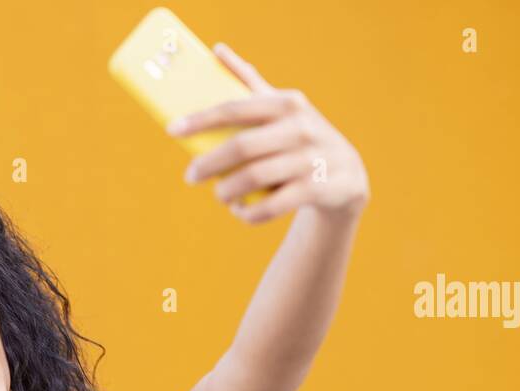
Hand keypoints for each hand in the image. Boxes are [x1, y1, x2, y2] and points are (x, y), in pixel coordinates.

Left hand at [169, 42, 369, 223]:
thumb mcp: (281, 107)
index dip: (201, 120)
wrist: (347, 174)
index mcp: (286, 103)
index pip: (235, 108)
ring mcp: (310, 159)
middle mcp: (300, 128)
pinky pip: (271, 206)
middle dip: (209, 164)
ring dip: (227, 191)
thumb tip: (218, 50)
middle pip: (242, 147)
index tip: (172, 130)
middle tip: (190, 177)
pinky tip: (240, 210)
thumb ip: (249, 82)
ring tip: (219, 195)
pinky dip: (249, 212)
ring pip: (254, 178)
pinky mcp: (317, 189)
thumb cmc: (299, 136)